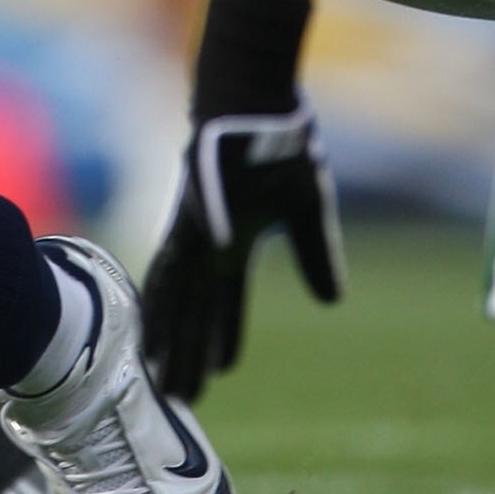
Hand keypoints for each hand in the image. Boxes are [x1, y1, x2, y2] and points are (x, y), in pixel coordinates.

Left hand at [139, 0, 340, 400]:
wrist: (252, 94)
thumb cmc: (277, 142)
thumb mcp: (308, 207)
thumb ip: (316, 253)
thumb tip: (330, 303)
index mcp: (232, 242)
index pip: (223, 303)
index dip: (220, 338)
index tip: (215, 376)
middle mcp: (204, 240)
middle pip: (192, 308)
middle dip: (186, 352)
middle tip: (177, 399)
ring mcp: (192, 223)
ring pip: (177, 289)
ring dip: (172, 331)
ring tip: (164, 373)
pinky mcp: (190, 201)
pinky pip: (184, 242)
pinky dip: (184, 271)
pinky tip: (179, 307)